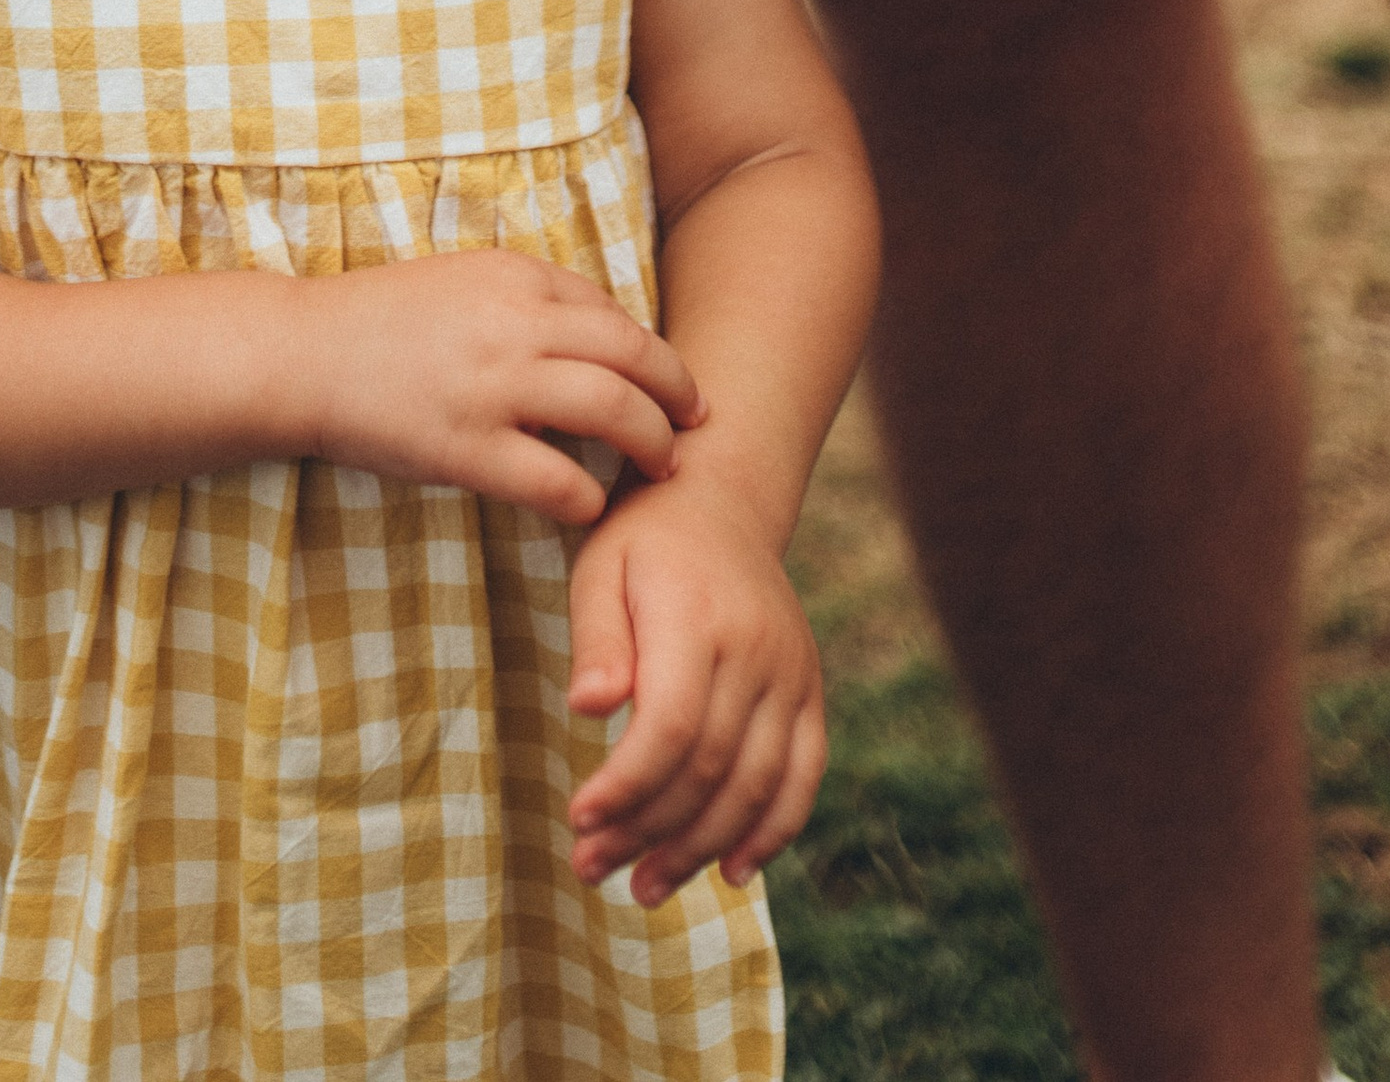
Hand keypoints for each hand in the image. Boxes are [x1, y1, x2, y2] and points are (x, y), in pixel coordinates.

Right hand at [296, 252, 704, 523]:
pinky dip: (588, 499)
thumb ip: (527, 302)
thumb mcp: (461, 282)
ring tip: (665, 467)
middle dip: (678, 392)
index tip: (667, 380)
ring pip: (613, 412)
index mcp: (514, 276)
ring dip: (652, 444)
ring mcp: (493, 386)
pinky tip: (592, 507)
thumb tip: (598, 343)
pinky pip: (557, 481)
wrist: (303, 353)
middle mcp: (514, 323)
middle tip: (697, 420)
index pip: (612, 312)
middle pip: (633, 355)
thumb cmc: (381, 321)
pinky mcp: (467, 448)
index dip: (651, 352)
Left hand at [564, 477, 826, 905]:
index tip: (578, 819)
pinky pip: (804, 775)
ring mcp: (793, 672)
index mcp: (697, 615)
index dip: (627, 786)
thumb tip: (587, 710)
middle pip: (710, 767)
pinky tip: (731, 872)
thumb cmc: (642, 540)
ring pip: (756, 785)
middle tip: (591, 868)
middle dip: (649, 831)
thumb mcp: (599, 569)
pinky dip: (773, 832)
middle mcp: (757, 649)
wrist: (720, 501)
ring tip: (644, 888)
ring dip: (700, 848)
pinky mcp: (810, 690)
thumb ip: (597, 640)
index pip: (671, 727)